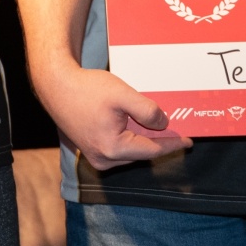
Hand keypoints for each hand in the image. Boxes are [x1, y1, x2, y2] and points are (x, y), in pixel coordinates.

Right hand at [38, 63, 189, 170]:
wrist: (56, 86)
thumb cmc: (86, 89)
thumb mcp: (122, 95)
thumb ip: (147, 111)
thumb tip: (163, 124)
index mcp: (113, 149)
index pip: (152, 150)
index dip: (172, 144)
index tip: (189, 141)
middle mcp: (104, 159)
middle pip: (141, 152)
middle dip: (157, 140)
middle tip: (175, 127)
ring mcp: (95, 156)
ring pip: (130, 151)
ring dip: (142, 137)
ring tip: (155, 122)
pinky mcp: (90, 149)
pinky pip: (118, 147)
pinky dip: (129, 136)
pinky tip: (133, 122)